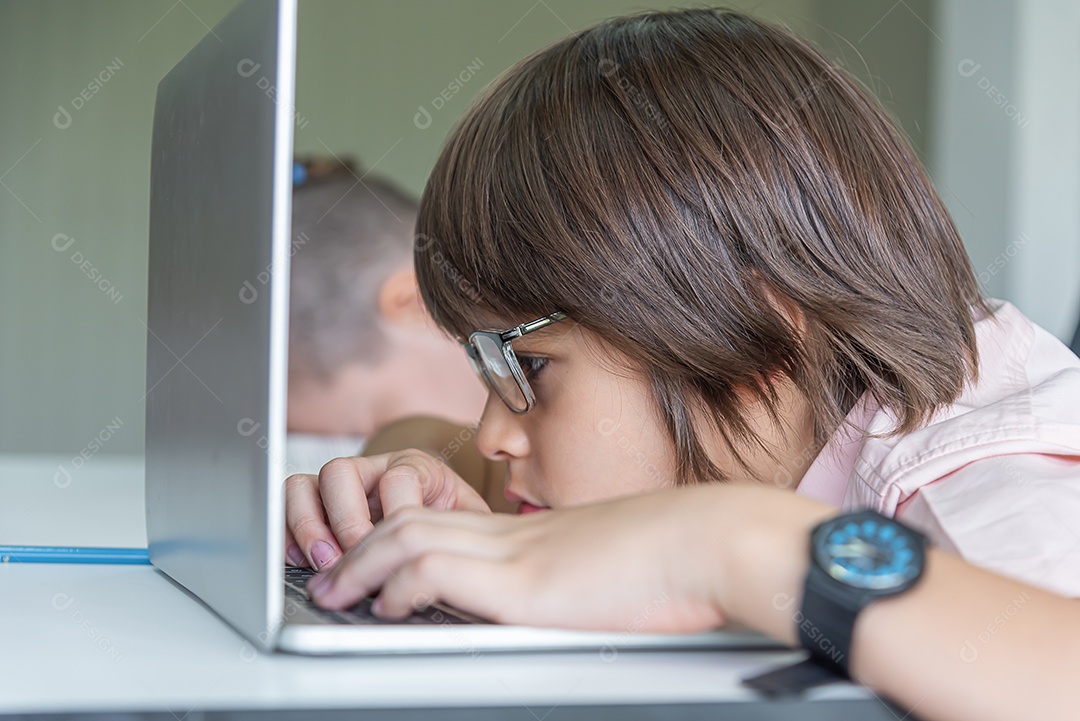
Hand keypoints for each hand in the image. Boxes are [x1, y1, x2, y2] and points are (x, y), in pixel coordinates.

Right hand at [284, 449, 491, 571]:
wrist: (441, 524)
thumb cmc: (454, 528)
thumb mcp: (470, 528)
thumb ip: (461, 535)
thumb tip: (444, 564)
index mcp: (416, 468)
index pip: (397, 478)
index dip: (393, 515)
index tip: (398, 553)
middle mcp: (372, 470)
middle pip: (339, 472)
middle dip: (344, 521)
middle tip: (352, 557)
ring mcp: (339, 487)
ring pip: (304, 484)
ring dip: (308, 526)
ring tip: (323, 562)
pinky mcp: (314, 505)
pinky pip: (285, 505)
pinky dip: (287, 533)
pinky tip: (302, 562)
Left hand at [304, 486, 739, 632]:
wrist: (716, 543)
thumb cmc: (682, 558)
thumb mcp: (614, 565)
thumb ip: (579, 578)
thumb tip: (574, 598)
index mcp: (535, 533)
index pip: (446, 521)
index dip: (397, 535)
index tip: (372, 560)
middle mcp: (517, 533)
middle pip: (413, 519)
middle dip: (359, 546)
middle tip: (328, 575)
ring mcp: (519, 552)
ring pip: (410, 536)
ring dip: (361, 564)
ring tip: (332, 591)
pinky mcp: (526, 583)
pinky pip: (436, 571)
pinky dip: (400, 585)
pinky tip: (389, 607)